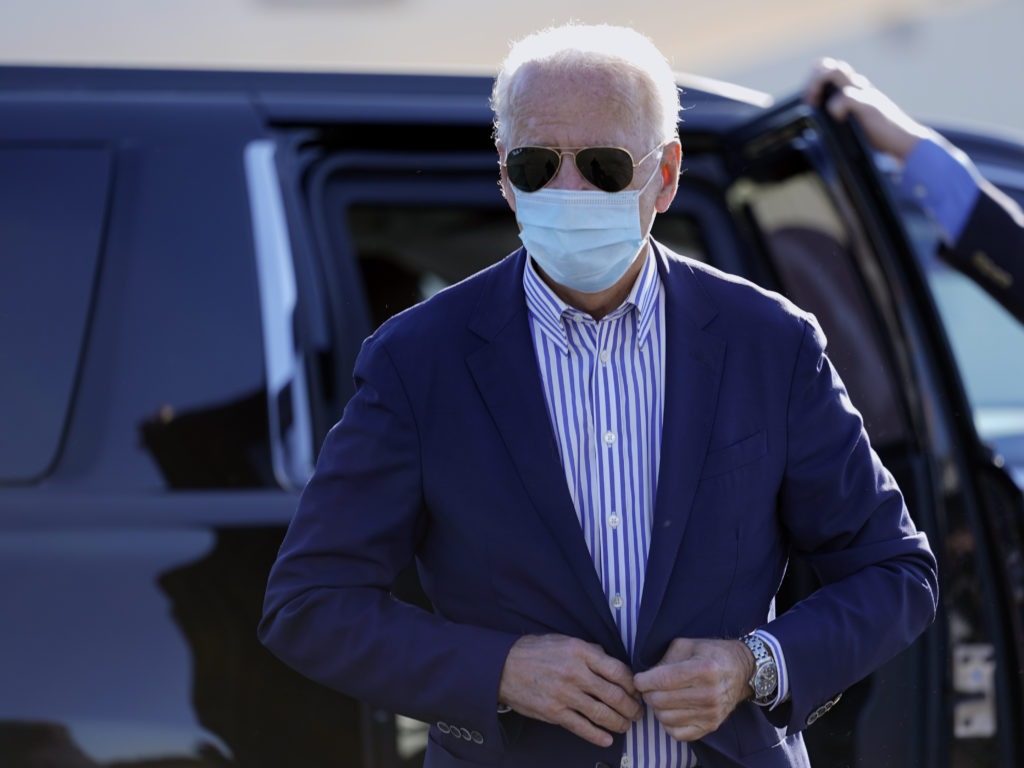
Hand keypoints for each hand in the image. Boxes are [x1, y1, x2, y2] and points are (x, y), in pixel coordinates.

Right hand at [498, 634, 642, 746]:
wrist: (504, 666)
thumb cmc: (536, 651)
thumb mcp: (565, 641)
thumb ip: (590, 651)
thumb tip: (611, 662)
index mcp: (581, 652)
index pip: (618, 671)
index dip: (632, 685)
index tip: (637, 692)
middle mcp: (575, 673)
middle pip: (614, 695)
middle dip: (631, 708)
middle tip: (637, 713)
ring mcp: (565, 694)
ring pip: (602, 714)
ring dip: (619, 723)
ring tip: (626, 726)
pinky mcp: (554, 712)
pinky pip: (582, 728)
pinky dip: (598, 736)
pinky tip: (607, 739)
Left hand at [633, 638, 752, 741]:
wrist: (742, 671)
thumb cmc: (711, 654)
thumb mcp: (688, 645)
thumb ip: (666, 659)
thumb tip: (647, 676)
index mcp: (704, 669)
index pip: (663, 680)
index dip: (644, 681)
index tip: (639, 679)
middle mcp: (709, 694)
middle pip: (661, 700)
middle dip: (647, 693)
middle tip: (648, 687)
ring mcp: (711, 713)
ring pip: (666, 718)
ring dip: (657, 708)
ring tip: (660, 697)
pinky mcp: (711, 726)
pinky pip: (678, 733)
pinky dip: (668, 724)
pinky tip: (671, 711)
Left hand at [803, 57, 931, 160]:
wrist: (903, 140)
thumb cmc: (877, 134)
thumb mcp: (852, 120)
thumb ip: (837, 114)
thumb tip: (815, 121)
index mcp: (853, 87)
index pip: (827, 68)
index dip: (813, 79)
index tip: (809, 101)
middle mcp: (858, 85)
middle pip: (827, 65)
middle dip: (812, 80)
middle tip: (810, 101)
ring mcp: (864, 93)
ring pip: (836, 71)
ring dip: (819, 84)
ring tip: (816, 104)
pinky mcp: (869, 105)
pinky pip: (845, 97)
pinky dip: (836, 108)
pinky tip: (840, 119)